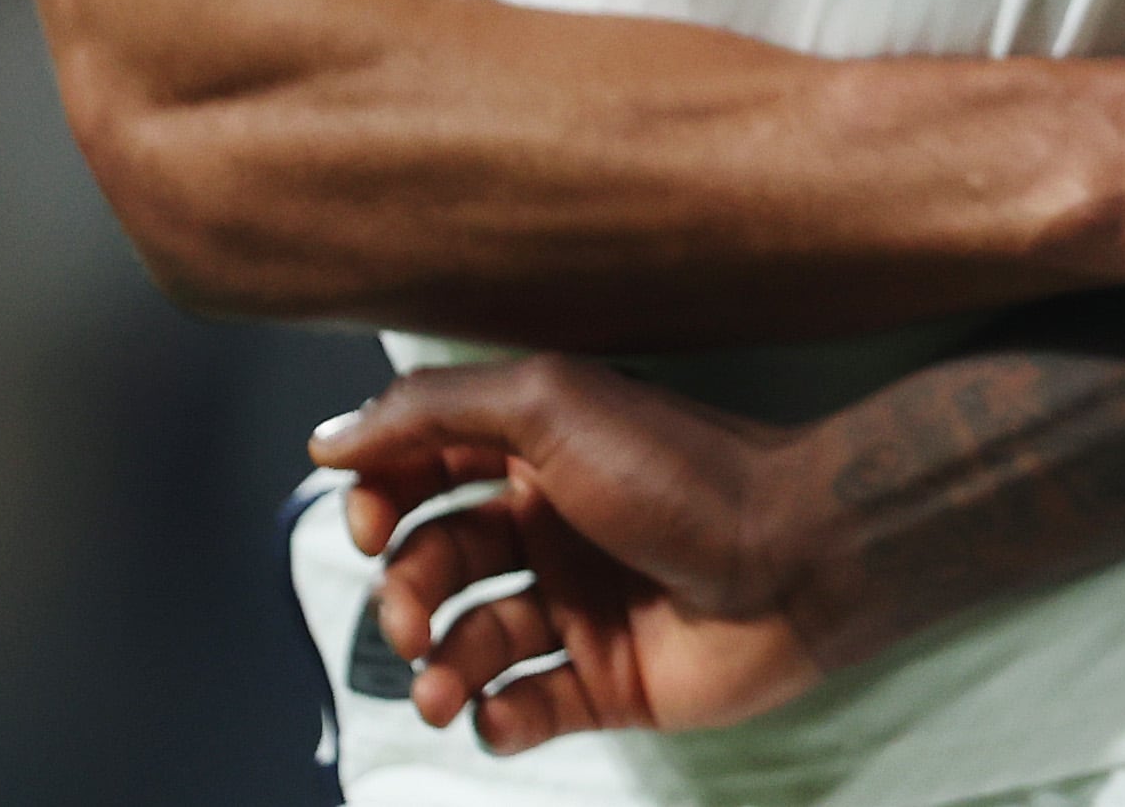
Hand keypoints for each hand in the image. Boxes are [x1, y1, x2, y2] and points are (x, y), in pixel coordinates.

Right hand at [314, 359, 833, 750]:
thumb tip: (330, 437)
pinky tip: (499, 713)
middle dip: (406, 595)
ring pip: (470, 643)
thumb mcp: (551, 405)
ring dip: (439, 670)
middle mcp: (550, 526)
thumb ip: (433, 412)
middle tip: (412, 622)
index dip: (382, 500)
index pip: (422, 472)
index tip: (372, 525)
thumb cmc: (682, 470)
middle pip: (435, 562)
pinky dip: (498, 718)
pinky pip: (526, 708)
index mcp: (535, 452)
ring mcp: (578, 606)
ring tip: (442, 689)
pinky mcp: (607, 681)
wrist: (794, 558)